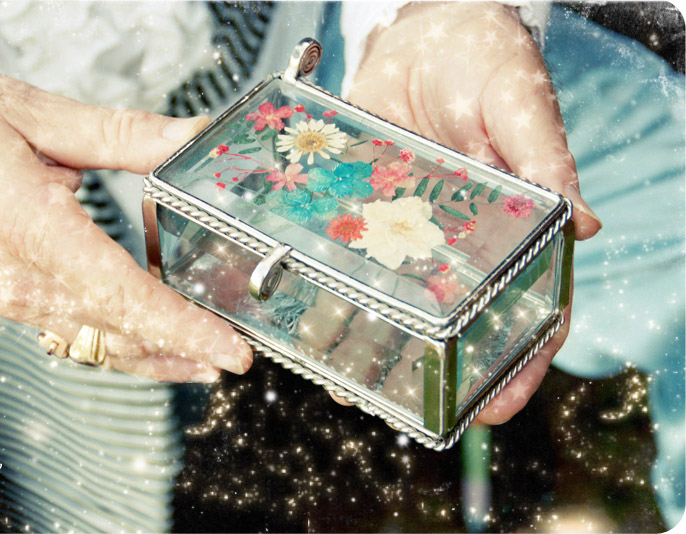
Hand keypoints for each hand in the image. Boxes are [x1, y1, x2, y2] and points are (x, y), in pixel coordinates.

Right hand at [0, 66, 252, 381]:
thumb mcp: (32, 112)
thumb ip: (119, 133)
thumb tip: (190, 135)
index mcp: (33, 229)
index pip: (122, 295)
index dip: (181, 328)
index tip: (227, 349)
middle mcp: (25, 279)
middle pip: (118, 333)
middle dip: (184, 351)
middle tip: (237, 359)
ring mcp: (18, 297)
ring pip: (98, 345)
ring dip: (157, 358)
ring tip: (207, 363)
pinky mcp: (16, 298)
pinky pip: (78, 336)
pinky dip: (123, 347)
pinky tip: (153, 347)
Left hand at [348, 2, 600, 422]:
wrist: (423, 24)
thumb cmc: (485, 56)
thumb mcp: (518, 103)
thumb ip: (543, 160)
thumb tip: (581, 224)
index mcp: (510, 223)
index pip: (526, 306)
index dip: (518, 362)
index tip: (496, 407)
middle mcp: (456, 237)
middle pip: (450, 317)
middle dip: (431, 369)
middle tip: (406, 411)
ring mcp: (405, 225)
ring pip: (392, 296)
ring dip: (371, 340)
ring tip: (345, 381)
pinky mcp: (362, 203)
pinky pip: (346, 252)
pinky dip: (330, 285)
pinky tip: (308, 315)